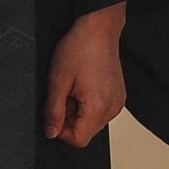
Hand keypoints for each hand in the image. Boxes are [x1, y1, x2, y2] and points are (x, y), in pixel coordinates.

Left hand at [43, 2, 127, 146]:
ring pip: (92, 121)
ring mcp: (118, 102)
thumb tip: (51, 132)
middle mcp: (113, 108)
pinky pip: (100, 110)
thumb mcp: (57, 81)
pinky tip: (84, 84)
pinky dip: (89, 102)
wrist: (98, 28)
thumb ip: (53, 111)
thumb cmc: (80, 48)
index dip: (61, 130)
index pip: (78, 140)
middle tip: (65, 93)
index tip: (55, 111)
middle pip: (86, 131)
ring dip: (79, 110)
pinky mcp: (118, 95)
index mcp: (98, 107)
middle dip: (70, 118)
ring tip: (75, 86)